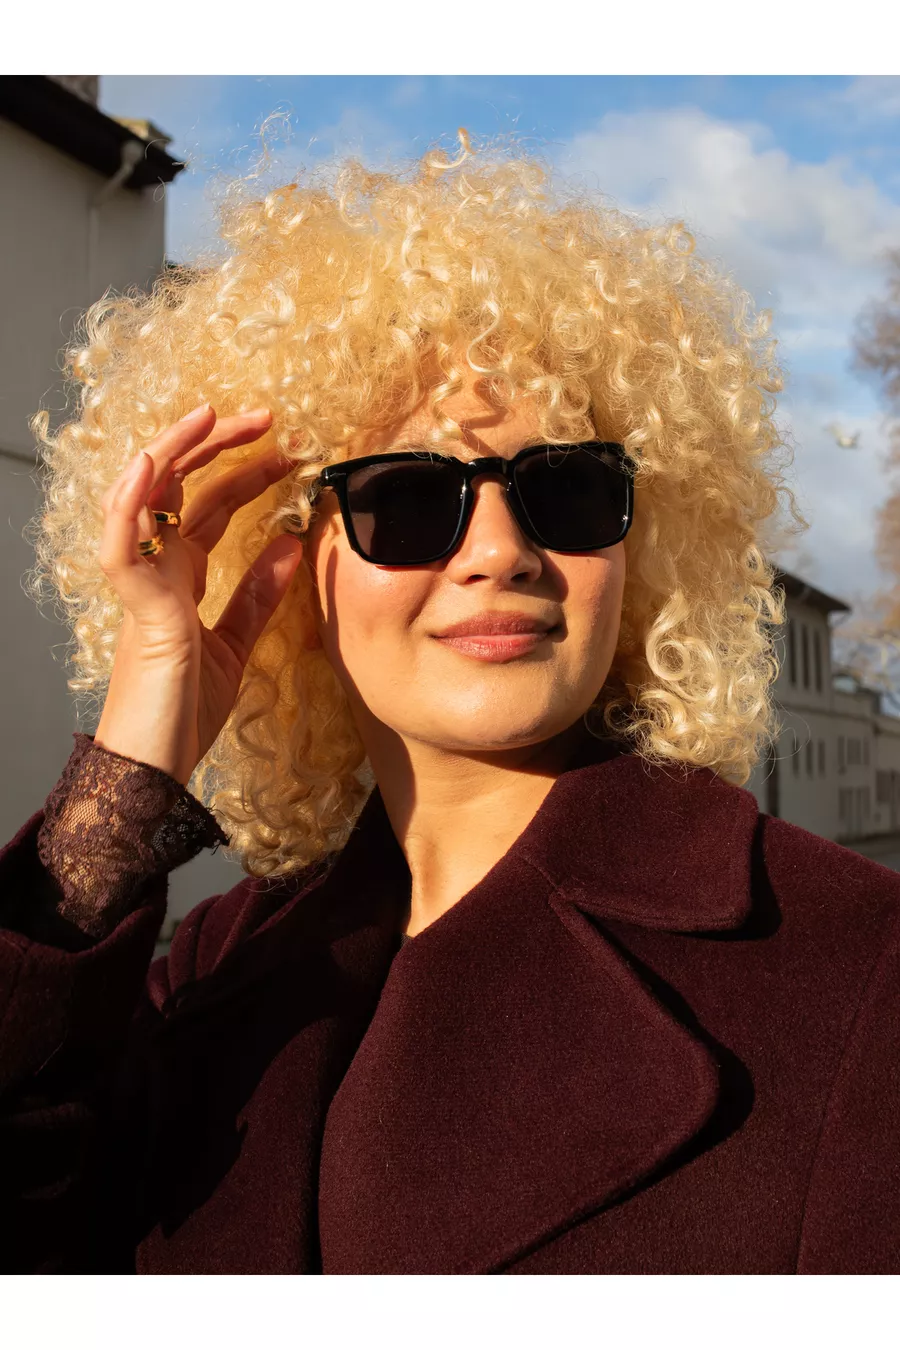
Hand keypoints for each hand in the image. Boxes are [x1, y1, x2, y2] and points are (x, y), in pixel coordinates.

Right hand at [94, 404, 303, 784]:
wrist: (156, 768)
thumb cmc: (184, 712)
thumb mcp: (237, 643)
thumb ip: (259, 594)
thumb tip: (293, 544)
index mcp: (181, 578)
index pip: (210, 507)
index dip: (246, 474)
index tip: (290, 452)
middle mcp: (157, 571)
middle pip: (180, 489)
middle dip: (220, 447)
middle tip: (267, 417)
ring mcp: (144, 586)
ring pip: (143, 500)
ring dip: (174, 453)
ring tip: (208, 416)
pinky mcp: (138, 610)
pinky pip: (121, 547)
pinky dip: (127, 505)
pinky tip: (146, 467)